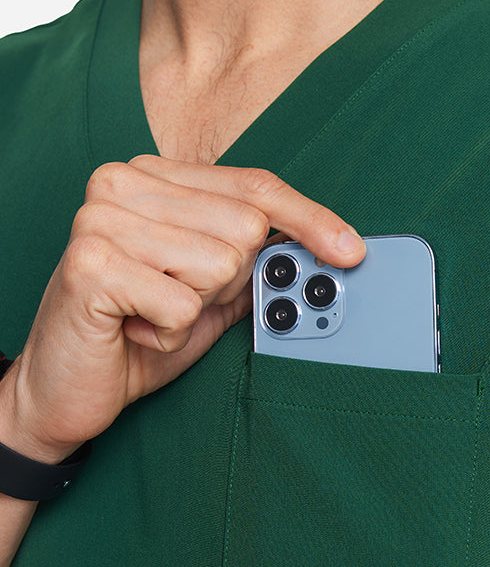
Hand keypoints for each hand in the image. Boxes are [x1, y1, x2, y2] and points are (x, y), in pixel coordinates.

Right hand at [0, 156, 364, 463]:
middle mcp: (122, 183)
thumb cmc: (138, 331)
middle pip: (245, 227)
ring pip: (220, 264)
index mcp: (154, 177)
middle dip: (228, 281)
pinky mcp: (89, 264)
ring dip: (196, 308)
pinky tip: (133, 329)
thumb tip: (328, 252)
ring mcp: (100, 219)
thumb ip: (255, 261)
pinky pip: (183, 304)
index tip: (350, 250)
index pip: (255, 186)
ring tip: (150, 312)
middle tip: (178, 299)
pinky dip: (168, 332)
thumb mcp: (210, 289)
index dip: (310, 219)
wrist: (63, 388)